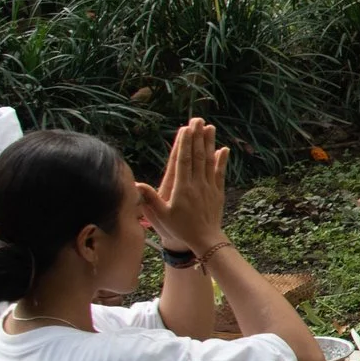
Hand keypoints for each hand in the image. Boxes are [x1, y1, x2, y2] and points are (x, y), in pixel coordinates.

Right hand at [138, 119, 228, 252]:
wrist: (204, 240)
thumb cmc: (179, 229)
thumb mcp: (160, 216)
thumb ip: (149, 199)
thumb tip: (135, 184)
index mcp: (182, 188)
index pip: (183, 161)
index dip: (185, 144)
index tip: (185, 129)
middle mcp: (197, 185)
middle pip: (197, 156)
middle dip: (197, 137)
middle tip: (197, 120)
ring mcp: (209, 187)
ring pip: (209, 162)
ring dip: (209, 144)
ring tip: (210, 127)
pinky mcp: (217, 192)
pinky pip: (220, 173)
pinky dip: (222, 161)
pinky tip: (224, 149)